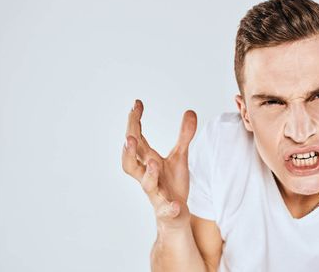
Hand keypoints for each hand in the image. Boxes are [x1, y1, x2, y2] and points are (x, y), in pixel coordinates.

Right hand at [122, 99, 197, 229]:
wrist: (175, 214)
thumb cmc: (172, 183)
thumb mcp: (180, 156)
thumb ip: (184, 135)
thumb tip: (190, 111)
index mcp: (147, 160)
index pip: (135, 139)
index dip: (134, 122)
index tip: (137, 104)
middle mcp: (146, 176)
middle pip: (130, 163)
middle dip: (128, 151)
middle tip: (130, 137)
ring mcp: (155, 193)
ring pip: (146, 185)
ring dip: (148, 174)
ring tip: (153, 162)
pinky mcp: (166, 209)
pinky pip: (166, 209)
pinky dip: (170, 207)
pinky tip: (176, 205)